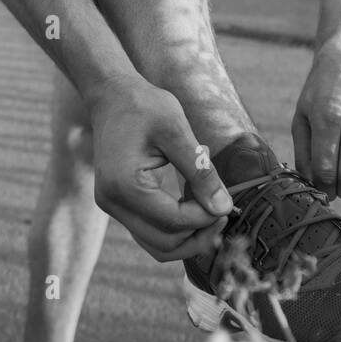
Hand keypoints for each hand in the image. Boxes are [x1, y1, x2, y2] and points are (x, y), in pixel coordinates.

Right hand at [89, 75, 232, 261]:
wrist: (112, 95)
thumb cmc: (144, 106)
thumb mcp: (177, 130)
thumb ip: (200, 171)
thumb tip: (224, 207)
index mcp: (125, 185)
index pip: (174, 221)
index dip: (205, 217)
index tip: (228, 202)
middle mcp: (113, 203)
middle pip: (165, 244)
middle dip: (200, 234)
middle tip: (225, 212)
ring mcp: (113, 206)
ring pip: (157, 246)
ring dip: (188, 237)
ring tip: (213, 214)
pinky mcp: (119, 205)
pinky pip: (150, 232)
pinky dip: (175, 229)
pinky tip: (195, 209)